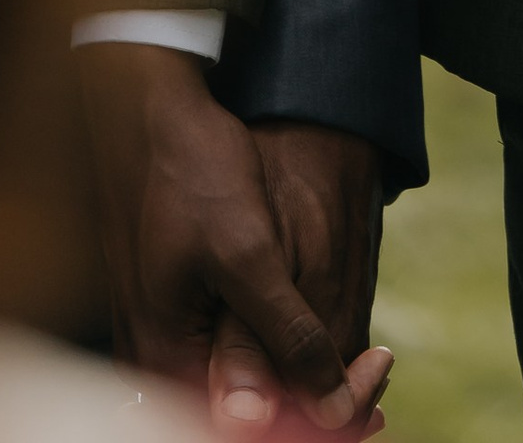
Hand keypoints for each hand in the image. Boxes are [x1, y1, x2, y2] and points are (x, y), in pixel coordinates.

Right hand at [78, 45, 390, 431]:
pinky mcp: (168, 315)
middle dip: (312, 405)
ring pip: (236, 394)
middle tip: (376, 373)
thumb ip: (287, 338)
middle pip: (240, 420)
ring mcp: (156, 340)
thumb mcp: (249, 253)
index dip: (319, 418)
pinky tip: (313, 342)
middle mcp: (154, 365)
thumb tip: (332, 412)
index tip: (374, 384)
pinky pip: (222, 364)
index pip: (246, 431)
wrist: (146, 112)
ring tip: (360, 362)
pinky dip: (275, 360)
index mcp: (168, 362)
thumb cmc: (193, 172)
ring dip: (298, 385)